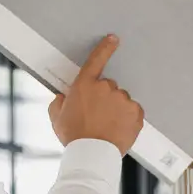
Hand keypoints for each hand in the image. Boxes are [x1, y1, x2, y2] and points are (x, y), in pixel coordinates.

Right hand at [48, 35, 144, 154]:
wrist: (92, 154)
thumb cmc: (73, 137)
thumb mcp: (56, 117)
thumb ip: (59, 102)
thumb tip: (63, 97)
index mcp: (85, 85)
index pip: (96, 60)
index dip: (105, 48)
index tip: (114, 39)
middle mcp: (106, 88)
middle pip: (108, 87)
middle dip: (104, 98)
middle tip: (97, 117)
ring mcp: (122, 99)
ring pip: (121, 100)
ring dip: (116, 109)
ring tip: (107, 126)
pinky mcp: (136, 112)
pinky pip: (133, 112)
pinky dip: (127, 119)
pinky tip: (117, 129)